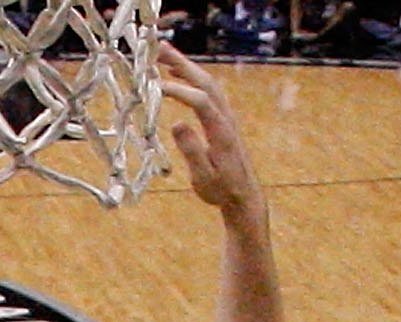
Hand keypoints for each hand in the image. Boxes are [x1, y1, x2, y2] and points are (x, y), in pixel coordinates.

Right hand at [158, 46, 260, 212]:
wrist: (243, 194)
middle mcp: (226, 118)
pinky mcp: (223, 118)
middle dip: (183, 63)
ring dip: (187, 65)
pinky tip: (178, 73)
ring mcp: (226, 116)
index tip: (156, 87)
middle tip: (159, 49)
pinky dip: (192, 77)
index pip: (201, 101)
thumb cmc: (221, 190)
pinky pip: (208, 90)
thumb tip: (177, 124)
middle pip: (205, 82)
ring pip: (208, 82)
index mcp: (221, 132)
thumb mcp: (204, 177)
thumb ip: (192, 151)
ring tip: (163, 54)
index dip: (179, 91)